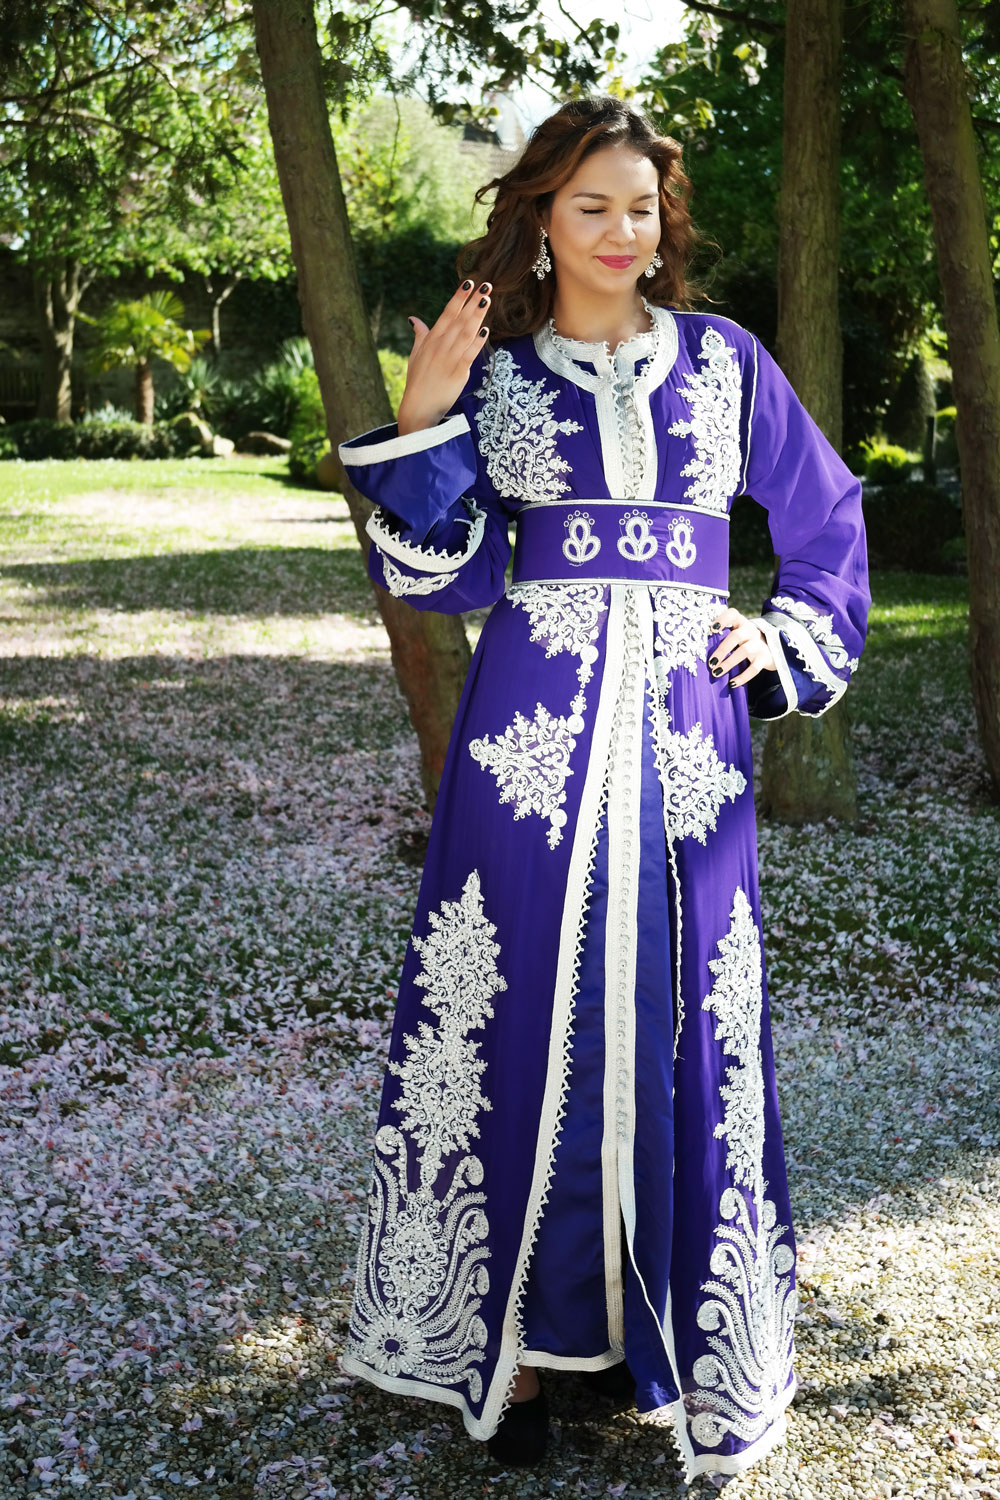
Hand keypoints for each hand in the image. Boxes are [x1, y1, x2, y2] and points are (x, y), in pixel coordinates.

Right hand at [396, 279, 491, 435]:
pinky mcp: (458, 373)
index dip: (458, 297)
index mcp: (431, 340)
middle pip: (459, 319)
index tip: (468, 282)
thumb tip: (413, 318)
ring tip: (487, 300)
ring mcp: (449, 359)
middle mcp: (440, 346)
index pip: (447, 313)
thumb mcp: (415, 355)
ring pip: (466, 333)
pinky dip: (477, 341)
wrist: (418, 408)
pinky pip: (470, 354)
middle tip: (486, 286)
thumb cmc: (417, 381)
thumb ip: (419, 334)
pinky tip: (485, 329)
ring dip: (477, 315)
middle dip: (473, 301)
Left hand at [708, 607, 775, 687]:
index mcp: (740, 623)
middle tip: (710, 662)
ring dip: (729, 663)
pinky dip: (742, 677)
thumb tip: (698, 647)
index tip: (711, 629)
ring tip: (716, 673)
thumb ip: (722, 636)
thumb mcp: (736, 634)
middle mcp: (750, 631)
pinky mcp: (764, 659)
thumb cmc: (743, 642)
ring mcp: (758, 644)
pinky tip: (731, 684)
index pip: (733, 614)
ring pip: (744, 651)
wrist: (771, 649)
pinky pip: (754, 669)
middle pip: (736, 636)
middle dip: (722, 650)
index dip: (722, 619)